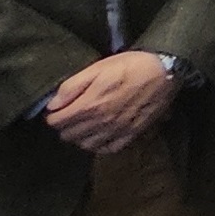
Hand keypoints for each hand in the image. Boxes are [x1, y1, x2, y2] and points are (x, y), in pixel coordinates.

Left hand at [45, 52, 178, 154]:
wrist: (163, 71)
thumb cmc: (128, 66)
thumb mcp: (96, 69)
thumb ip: (71, 87)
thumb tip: (52, 105)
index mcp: (89, 105)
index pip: (56, 122)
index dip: (53, 115)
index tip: (57, 109)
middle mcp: (101, 123)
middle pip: (69, 136)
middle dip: (65, 126)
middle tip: (70, 115)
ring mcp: (116, 131)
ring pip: (86, 145)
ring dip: (80, 136)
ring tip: (83, 125)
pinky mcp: (131, 134)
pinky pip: (108, 149)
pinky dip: (100, 145)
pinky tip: (100, 134)